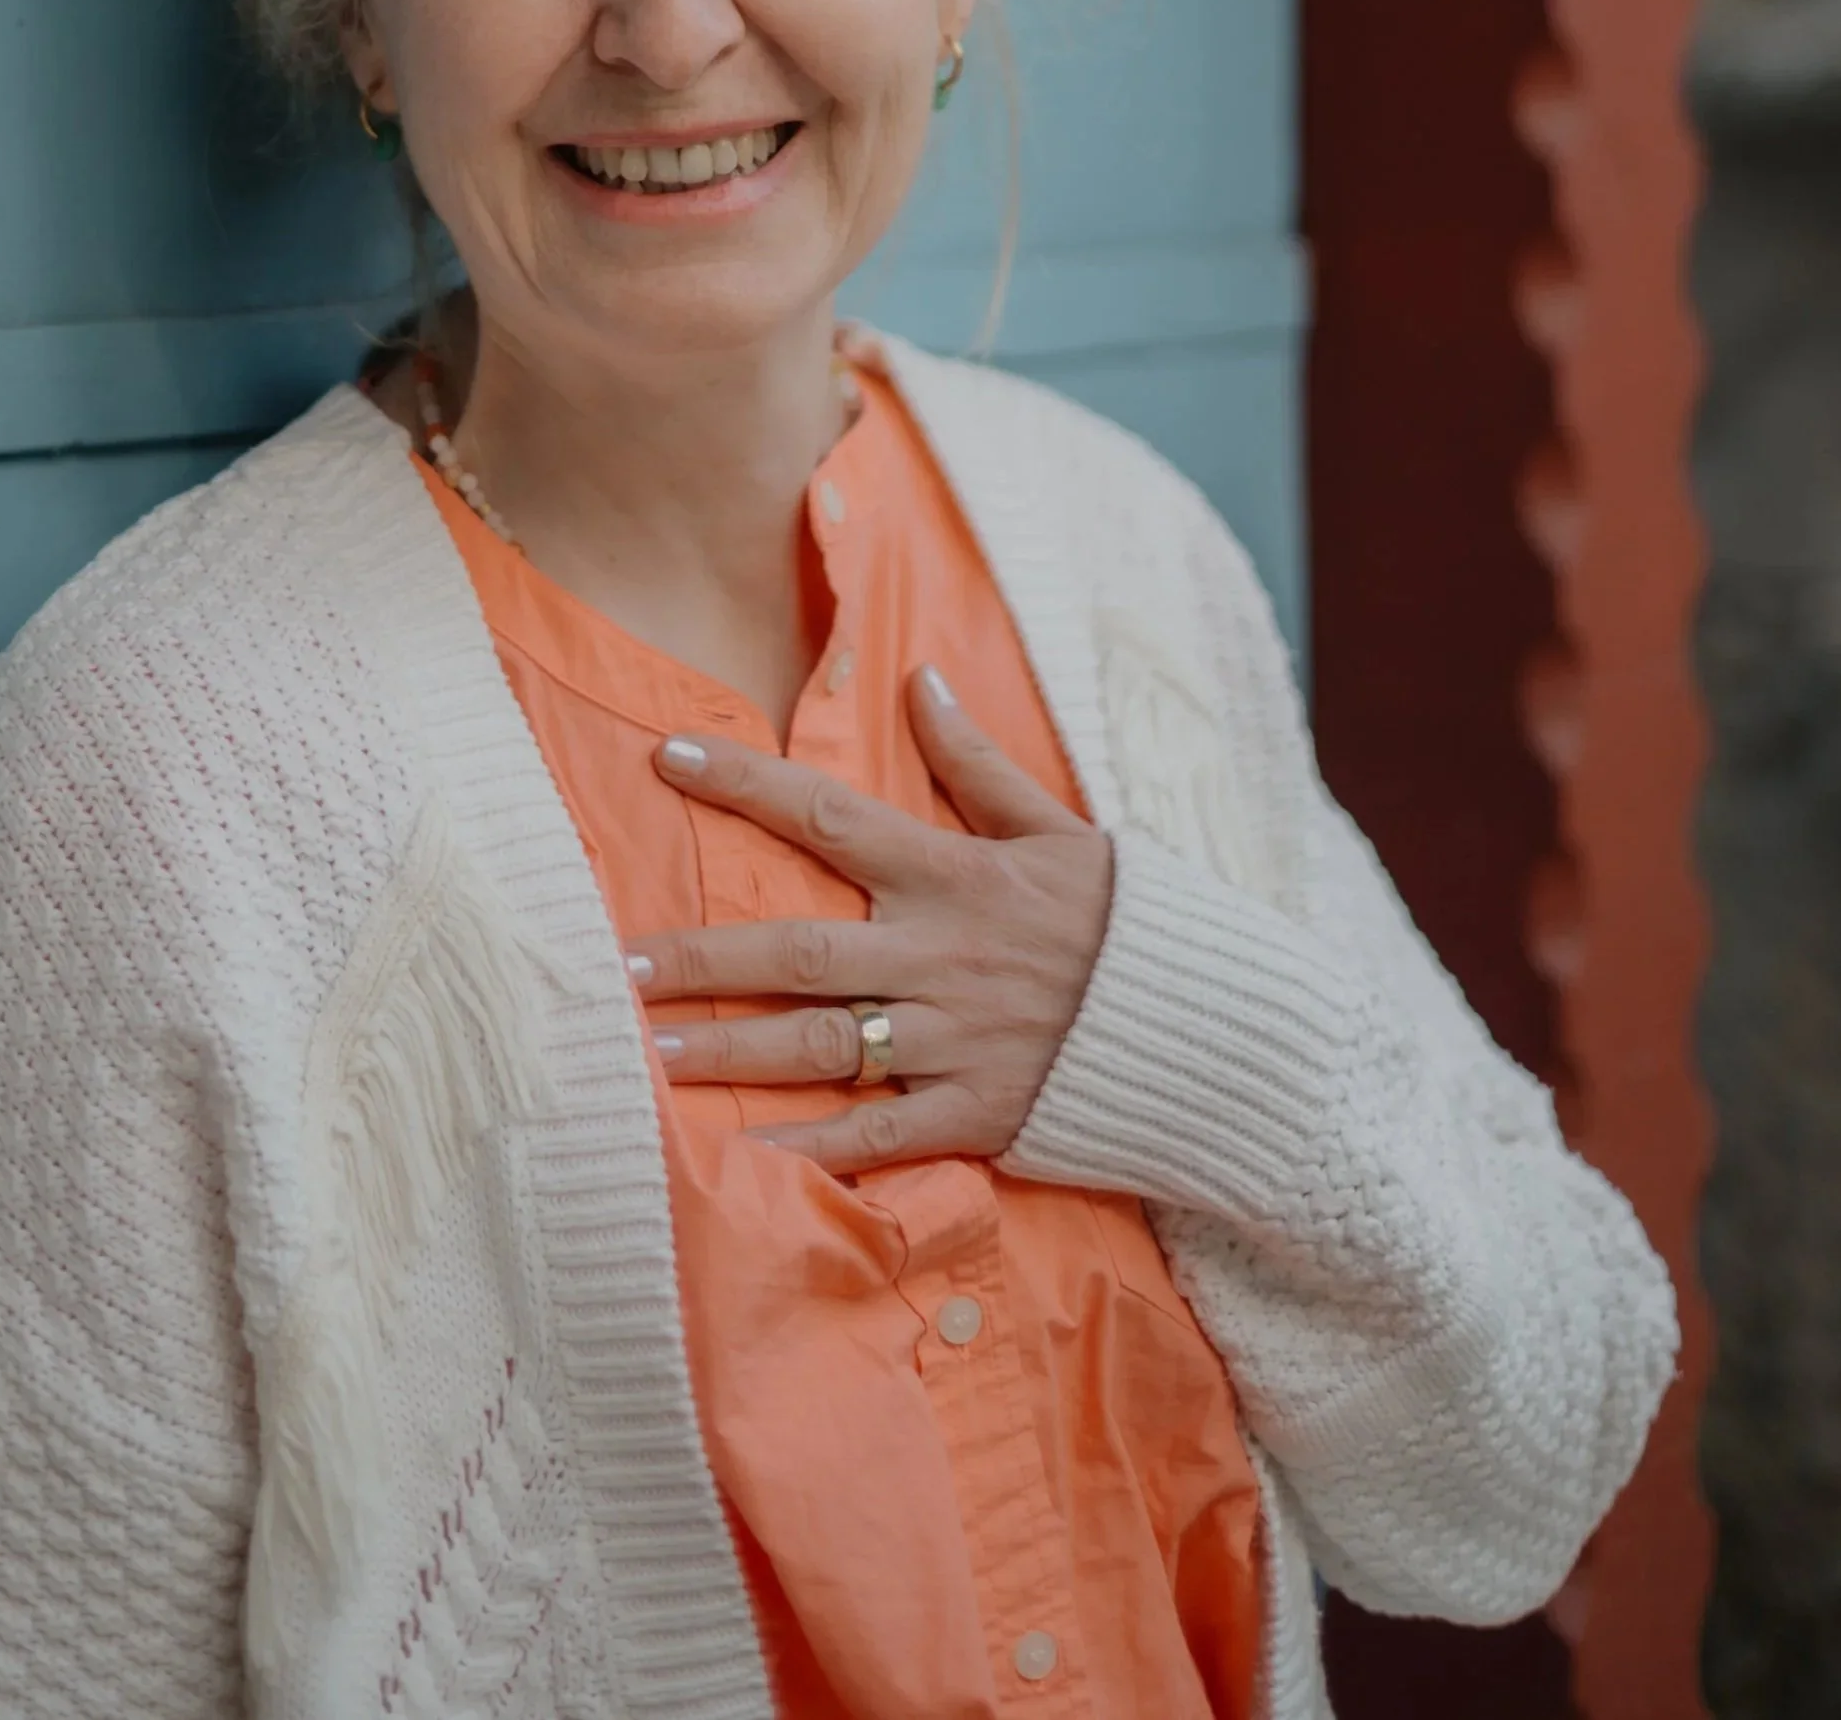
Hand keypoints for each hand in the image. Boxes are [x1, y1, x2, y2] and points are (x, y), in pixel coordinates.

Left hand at [622, 666, 1113, 1174]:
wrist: (1222, 1031)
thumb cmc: (1133, 921)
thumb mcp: (1061, 827)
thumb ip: (978, 762)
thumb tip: (922, 676)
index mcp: (956, 875)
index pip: (830, 816)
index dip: (745, 783)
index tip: (665, 755)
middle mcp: (942, 955)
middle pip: (801, 951)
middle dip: (705, 957)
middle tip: (619, 965)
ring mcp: (956, 1041)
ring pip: (823, 1046)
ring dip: (731, 1051)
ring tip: (649, 1054)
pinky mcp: (978, 1116)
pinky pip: (878, 1139)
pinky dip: (810, 1156)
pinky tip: (741, 1164)